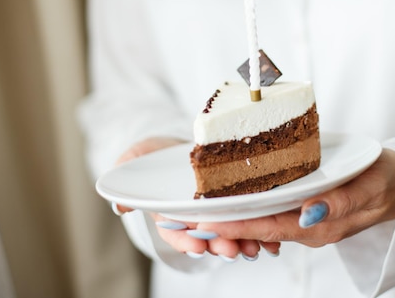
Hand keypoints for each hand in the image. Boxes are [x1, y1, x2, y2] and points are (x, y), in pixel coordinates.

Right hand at [112, 137, 278, 259]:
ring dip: (242, 241)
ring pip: (229, 230)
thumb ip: (127, 176)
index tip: (196, 246)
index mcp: (170, 211)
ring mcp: (216, 210)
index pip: (175, 231)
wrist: (175, 144)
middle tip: (231, 250)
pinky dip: (260, 231)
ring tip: (254, 248)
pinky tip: (273, 239)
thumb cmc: (153, 152)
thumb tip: (120, 205)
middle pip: (207, 235)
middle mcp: (194, 215)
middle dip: (219, 244)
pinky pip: (248, 218)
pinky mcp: (236, 200)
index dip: (185, 240)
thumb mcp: (136, 158)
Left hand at [195, 148, 394, 248]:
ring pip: (259, 222)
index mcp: (319, 226)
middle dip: (218, 226)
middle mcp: (305, 226)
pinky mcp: (304, 207)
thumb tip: (308, 213)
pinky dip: (246, 208)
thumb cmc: (387, 182)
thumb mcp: (370, 188)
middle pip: (255, 229)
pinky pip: (269, 212)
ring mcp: (303, 219)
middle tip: (178, 219)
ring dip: (227, 218)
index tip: (201, 222)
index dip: (233, 225)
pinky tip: (228, 198)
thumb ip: (341, 203)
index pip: (267, 227)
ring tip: (192, 210)